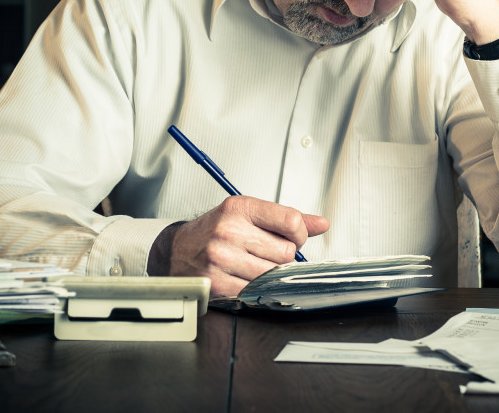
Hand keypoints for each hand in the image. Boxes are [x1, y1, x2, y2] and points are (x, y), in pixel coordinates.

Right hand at [168, 196, 329, 296]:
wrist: (176, 251)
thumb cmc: (215, 231)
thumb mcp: (248, 214)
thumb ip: (286, 219)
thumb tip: (322, 224)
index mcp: (240, 208)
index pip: (290, 220)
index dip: (299, 234)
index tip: (293, 237)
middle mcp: (229, 230)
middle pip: (285, 252)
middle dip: (280, 256)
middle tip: (264, 253)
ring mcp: (221, 258)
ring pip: (272, 275)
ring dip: (267, 274)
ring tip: (251, 265)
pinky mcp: (217, 283)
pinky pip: (255, 291)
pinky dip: (253, 288)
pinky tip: (241, 277)